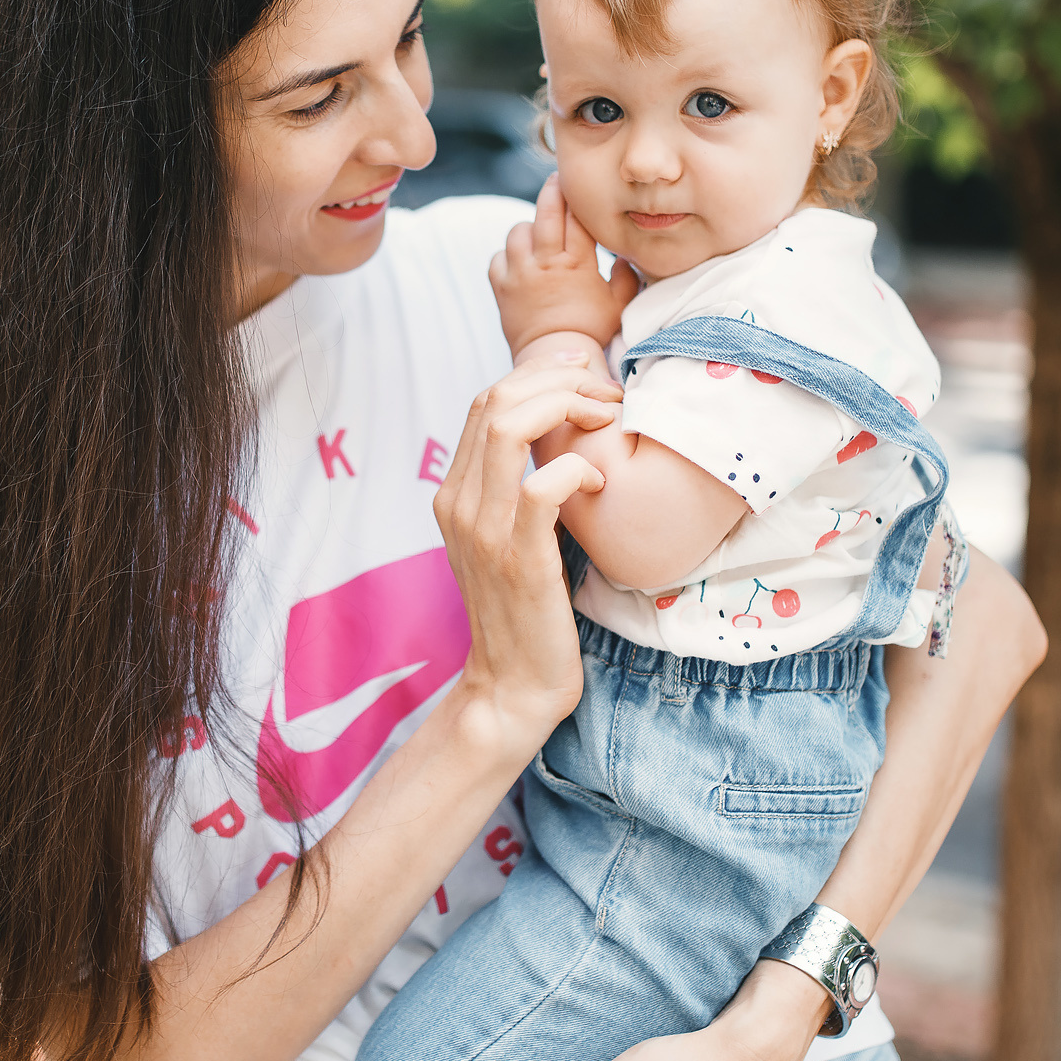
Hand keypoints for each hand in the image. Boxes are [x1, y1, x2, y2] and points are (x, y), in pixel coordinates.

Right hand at [433, 347, 620, 744]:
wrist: (513, 686)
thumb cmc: (527, 609)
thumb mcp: (510, 539)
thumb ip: (516, 490)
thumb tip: (564, 437)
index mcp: (454, 494)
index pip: (486, 400)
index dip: (540, 374)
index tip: (587, 380)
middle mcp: (459, 504)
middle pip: (494, 399)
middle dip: (558, 378)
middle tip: (606, 393)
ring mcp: (484, 531)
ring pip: (508, 427)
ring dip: (566, 406)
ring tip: (606, 419)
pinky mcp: (519, 559)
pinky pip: (541, 486)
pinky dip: (577, 467)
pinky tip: (600, 482)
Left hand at [490, 176, 640, 355]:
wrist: (552, 357)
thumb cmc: (590, 330)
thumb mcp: (618, 303)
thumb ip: (627, 276)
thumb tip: (627, 254)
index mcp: (577, 263)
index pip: (577, 216)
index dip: (577, 196)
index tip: (579, 185)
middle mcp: (546, 263)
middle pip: (546, 211)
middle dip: (552, 190)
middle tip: (555, 181)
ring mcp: (520, 274)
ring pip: (518, 231)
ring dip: (528, 229)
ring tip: (538, 235)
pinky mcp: (501, 287)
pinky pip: (498, 257)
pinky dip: (507, 255)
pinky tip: (520, 261)